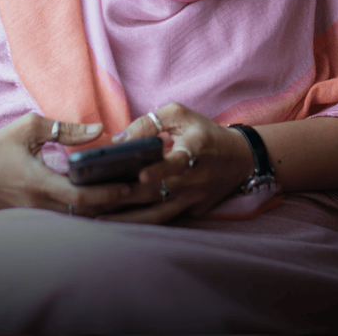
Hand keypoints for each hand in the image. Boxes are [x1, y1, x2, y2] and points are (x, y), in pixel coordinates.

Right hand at [0, 113, 133, 215]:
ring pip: (74, 217)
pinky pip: (63, 215)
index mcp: (38, 182)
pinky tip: (96, 197)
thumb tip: (99, 129)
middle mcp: (38, 203)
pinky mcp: (30, 214)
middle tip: (135, 191)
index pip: (80, 197)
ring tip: (121, 193)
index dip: (107, 193)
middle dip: (110, 203)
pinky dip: (82, 209)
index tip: (128, 185)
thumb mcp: (29, 128)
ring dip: (98, 207)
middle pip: (84, 212)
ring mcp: (33, 213)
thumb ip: (66, 129)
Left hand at [97, 103, 255, 223]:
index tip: (141, 175)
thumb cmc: (204, 132)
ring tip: (100, 216)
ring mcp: (194, 198)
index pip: (178, 162)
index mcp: (195, 149)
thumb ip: (149, 122)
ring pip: (158, 213)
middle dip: (126, 197)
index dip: (161, 169)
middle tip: (96, 198)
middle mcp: (196, 178)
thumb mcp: (180, 114)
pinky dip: (142, 221)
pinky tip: (119, 222)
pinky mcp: (194, 211)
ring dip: (129, 217)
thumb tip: (119, 140)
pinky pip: (165, 218)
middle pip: (158, 192)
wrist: (240, 157)